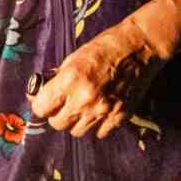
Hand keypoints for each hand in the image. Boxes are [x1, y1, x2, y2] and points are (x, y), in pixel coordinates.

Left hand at [30, 25, 163, 138]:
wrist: (139, 47)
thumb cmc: (104, 48)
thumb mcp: (73, 58)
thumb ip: (57, 79)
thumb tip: (40, 94)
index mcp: (70, 80)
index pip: (41, 108)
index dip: (40, 105)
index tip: (44, 102)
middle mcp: (85, 99)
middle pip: (58, 124)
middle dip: (57, 115)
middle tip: (63, 105)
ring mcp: (103, 110)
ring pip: (77, 132)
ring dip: (76, 122)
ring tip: (82, 108)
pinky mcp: (120, 117)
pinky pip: (100, 133)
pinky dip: (97, 125)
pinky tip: (99, 111)